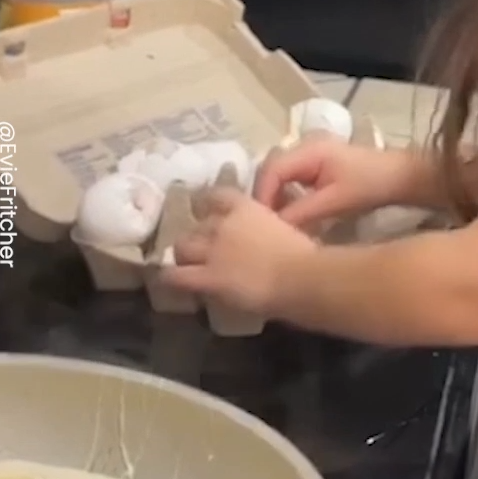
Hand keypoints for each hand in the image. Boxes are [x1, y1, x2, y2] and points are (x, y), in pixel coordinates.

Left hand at [163, 187, 313, 315]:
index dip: (211, 205)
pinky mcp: (207, 277)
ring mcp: (212, 251)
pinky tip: (172, 282)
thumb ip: (272, 227)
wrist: (301, 276)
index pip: (218, 196)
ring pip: (182, 247)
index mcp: (247, 208)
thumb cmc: (306, 253)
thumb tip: (273, 234)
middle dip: (199, 234)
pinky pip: (176, 276)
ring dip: (185, 254)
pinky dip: (171, 278)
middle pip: (197, 224)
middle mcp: (223, 225)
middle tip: (206, 247)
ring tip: (189, 265)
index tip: (214, 213)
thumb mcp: (288, 228)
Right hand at [254, 137, 419, 229]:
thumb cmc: (371, 185)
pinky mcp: (317, 165)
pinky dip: (287, 196)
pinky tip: (289, 215)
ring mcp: (310, 154)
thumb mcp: (336, 201)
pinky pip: (292, 179)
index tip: (261, 222)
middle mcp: (305, 146)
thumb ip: (302, 212)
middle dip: (266, 197)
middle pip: (271, 170)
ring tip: (274, 223)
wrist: (400, 177)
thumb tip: (273, 227)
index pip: (271, 169)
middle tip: (264, 225)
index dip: (263, 195)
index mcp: (309, 150)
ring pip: (280, 175)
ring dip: (275, 197)